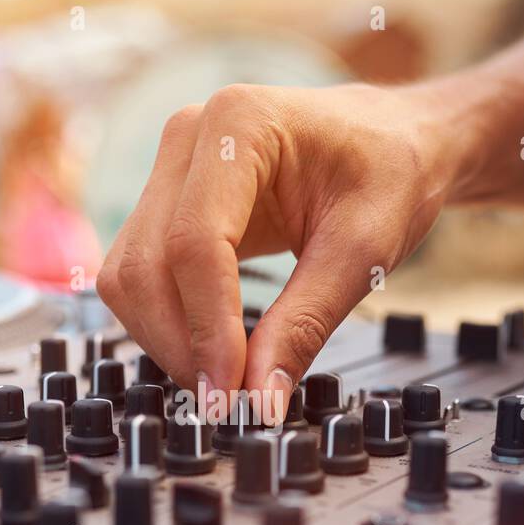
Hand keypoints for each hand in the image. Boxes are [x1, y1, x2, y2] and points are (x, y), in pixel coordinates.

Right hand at [95, 82, 452, 421]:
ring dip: (166, 339)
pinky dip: (169, 325)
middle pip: (147, 263)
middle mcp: (189, 138)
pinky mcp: (166, 204)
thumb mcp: (365, 250)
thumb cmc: (389, 171)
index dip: (207, 328)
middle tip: (228, 402)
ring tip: (224, 380)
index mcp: (240, 123)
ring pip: (129, 276)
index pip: (195, 242)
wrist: (394, 140)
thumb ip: (306, 323)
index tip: (231, 393)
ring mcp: (170, 170)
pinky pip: (141, 276)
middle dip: (180, 343)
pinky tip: (212, 351)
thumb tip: (258, 398)